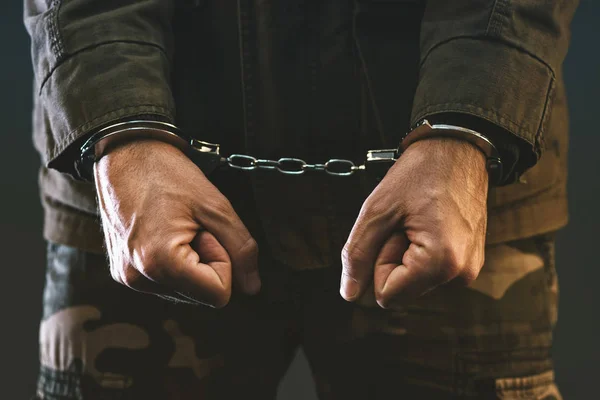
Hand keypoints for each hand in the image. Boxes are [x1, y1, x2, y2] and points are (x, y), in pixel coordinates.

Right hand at [94, 139, 259, 307]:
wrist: (126, 152)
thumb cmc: (169, 174)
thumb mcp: (216, 207)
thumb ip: (241, 249)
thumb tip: (252, 288)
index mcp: (159, 264)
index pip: (217, 295)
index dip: (223, 261)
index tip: (206, 230)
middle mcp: (138, 279)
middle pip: (201, 295)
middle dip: (206, 262)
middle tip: (190, 225)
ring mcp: (127, 277)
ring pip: (185, 291)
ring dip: (190, 262)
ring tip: (175, 227)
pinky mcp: (122, 271)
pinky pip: (165, 282)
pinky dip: (174, 262)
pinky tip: (163, 232)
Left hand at [341, 138, 488, 307]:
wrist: (458, 149)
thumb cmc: (421, 172)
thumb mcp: (377, 210)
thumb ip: (357, 254)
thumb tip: (349, 293)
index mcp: (442, 264)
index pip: (386, 295)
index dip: (380, 261)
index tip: (396, 228)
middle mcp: (461, 274)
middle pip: (401, 289)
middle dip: (394, 255)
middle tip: (408, 220)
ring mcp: (468, 268)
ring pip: (413, 279)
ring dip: (406, 251)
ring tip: (419, 218)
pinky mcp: (469, 260)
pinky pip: (429, 269)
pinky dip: (421, 248)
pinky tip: (429, 222)